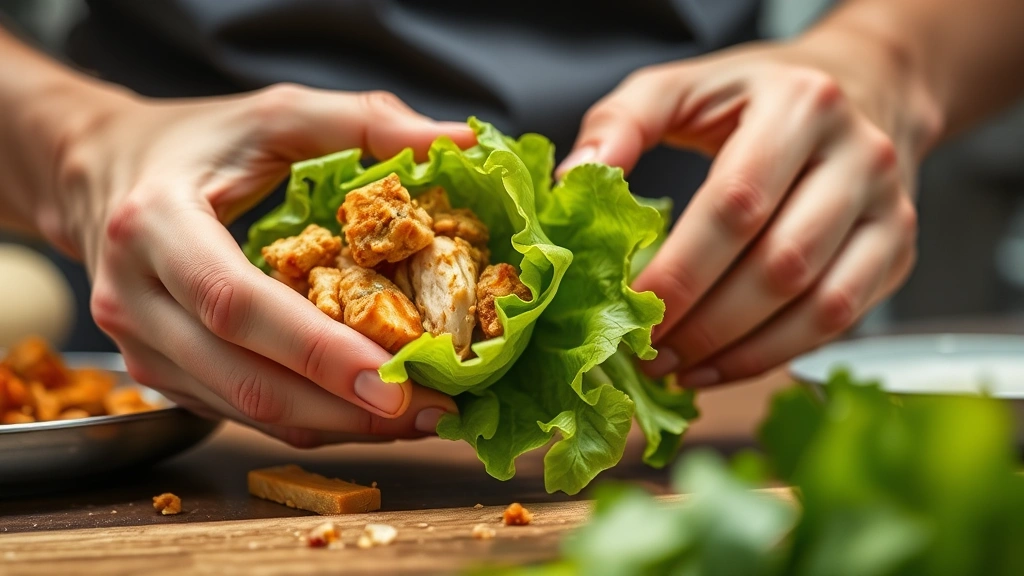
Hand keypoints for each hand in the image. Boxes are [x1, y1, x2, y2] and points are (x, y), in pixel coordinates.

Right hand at [44, 84, 472, 445]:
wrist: (99, 174)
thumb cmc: (194, 143)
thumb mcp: (273, 115)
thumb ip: (364, 121)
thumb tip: (459, 142)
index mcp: (154, 227)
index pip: (238, 305)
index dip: (320, 352)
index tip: (397, 379)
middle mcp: (135, 301)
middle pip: (248, 380)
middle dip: (347, 408)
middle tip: (434, 410)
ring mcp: (140, 349)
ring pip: (249, 412)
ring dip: (339, 425)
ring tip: (421, 415)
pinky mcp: (161, 375)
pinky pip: (243, 414)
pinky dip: (312, 418)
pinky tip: (369, 409)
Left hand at [558, 29, 942, 387]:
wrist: (860, 91)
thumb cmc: (753, 96)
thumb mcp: (683, 85)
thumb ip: (623, 122)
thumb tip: (575, 179)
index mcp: (801, 106)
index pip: (736, 204)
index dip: (682, 268)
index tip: (631, 306)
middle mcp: (861, 157)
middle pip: (780, 264)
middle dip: (705, 321)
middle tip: (647, 351)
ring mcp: (890, 209)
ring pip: (819, 305)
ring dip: (739, 351)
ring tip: (676, 367)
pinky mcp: (898, 251)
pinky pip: (839, 323)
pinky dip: (773, 355)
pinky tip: (718, 366)